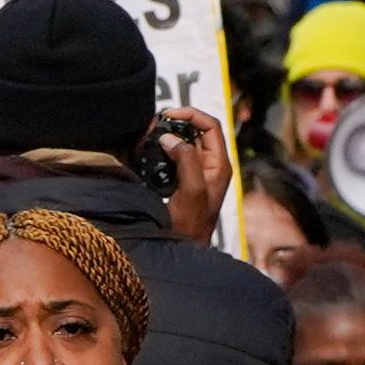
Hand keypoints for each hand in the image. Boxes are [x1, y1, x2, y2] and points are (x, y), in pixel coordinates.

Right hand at [154, 107, 231, 245]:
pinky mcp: (180, 181)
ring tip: (148, 137)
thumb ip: (186, 160)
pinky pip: (172, 158)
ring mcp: (194, 173)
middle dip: (176, 124)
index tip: (169, 114)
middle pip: (196, 131)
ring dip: (166, 137)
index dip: (192, 115)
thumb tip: (170, 138)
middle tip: (154, 125)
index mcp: (219, 164)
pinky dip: (159, 151)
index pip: (211, 126)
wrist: (182, 250)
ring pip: (183, 143)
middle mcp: (209, 166)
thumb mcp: (192, 189)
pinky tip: (146, 153)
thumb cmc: (191, 225)